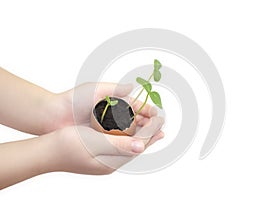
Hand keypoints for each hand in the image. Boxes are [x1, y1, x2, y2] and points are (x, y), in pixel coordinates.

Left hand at [47, 82, 156, 133]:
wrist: (54, 116)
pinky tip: (138, 143)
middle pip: (137, 120)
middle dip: (149, 123)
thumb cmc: (74, 100)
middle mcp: (114, 115)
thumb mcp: (95, 89)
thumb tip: (133, 86)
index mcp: (114, 102)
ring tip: (153, 136)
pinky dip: (130, 141)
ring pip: (131, 131)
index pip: (136, 106)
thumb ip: (115, 88)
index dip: (147, 110)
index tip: (156, 114)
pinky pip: (120, 140)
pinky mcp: (103, 138)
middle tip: (159, 127)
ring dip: (143, 133)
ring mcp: (109, 128)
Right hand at [48, 116, 163, 173]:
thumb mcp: (95, 143)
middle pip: (137, 145)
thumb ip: (119, 145)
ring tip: (150, 123)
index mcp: (113, 161)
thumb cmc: (68, 146)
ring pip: (129, 143)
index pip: (139, 145)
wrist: (48, 150)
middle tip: (161, 120)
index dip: (152, 132)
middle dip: (150, 133)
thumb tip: (141, 146)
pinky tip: (130, 127)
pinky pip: (119, 142)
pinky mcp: (99, 150)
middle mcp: (111, 161)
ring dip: (141, 132)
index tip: (162, 119)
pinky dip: (129, 133)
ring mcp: (105, 157)